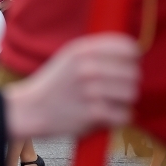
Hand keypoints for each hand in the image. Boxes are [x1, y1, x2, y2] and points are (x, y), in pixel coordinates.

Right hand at [3, 33, 139, 139]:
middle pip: (133, 73)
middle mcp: (87, 67)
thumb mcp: (69, 57)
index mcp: (82, 50)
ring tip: (112, 102)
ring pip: (131, 94)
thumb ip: (96, 51)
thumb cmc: (55, 83)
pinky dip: (119, 118)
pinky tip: (108, 116)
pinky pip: (124, 115)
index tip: (127, 65)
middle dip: (128, 82)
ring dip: (125, 101)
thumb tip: (132, 50)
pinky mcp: (92, 113)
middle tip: (117, 89)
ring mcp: (90, 90)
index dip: (132, 58)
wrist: (32, 109)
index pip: (126, 47)